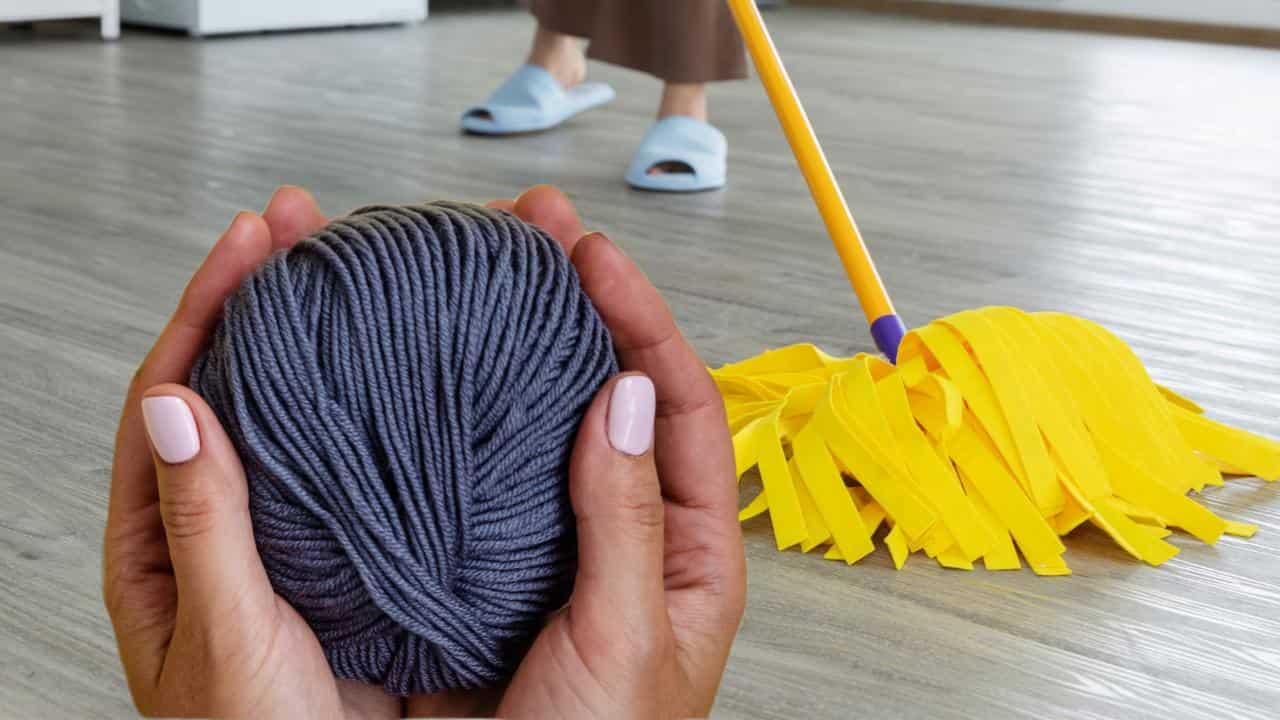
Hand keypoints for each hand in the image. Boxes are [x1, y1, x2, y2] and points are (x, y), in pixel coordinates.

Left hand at [103, 188, 397, 718]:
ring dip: (317, 344)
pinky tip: (396, 374)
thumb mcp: (224, 634)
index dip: (209, 308)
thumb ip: (201, 524)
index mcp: (162, 541)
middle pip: (235, 387)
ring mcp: (284, 534)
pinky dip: (368, 410)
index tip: (251, 239)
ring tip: (348, 272)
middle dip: (262, 299)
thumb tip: (177, 404)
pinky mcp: (346, 554)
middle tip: (303, 225)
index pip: (173, 396)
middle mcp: (220, 524)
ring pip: (293, 419)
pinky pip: (349, 467)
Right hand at [442, 187, 745, 717]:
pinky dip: (469, 408)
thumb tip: (624, 395)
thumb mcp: (628, 645)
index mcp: (691, 548)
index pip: (680, 403)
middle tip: (534, 228)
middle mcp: (631, 529)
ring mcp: (561, 537)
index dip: (638, 317)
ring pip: (550, 417)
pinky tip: (440, 364)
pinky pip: (489, 466)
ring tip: (487, 266)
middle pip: (615, 390)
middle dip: (581, 301)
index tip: (589, 254)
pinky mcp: (497, 556)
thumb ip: (628, 524)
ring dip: (525, 340)